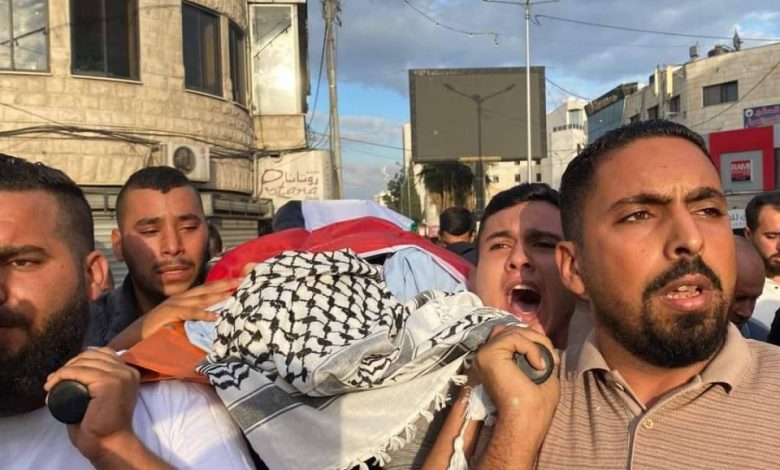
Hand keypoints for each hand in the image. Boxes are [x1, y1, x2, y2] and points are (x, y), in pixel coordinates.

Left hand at [44, 348, 139, 461]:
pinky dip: (61, 375)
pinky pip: (78, 371)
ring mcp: (120, 376)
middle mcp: (128, 371)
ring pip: (84, 362)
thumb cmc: (102, 426)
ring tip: (50, 385)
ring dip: (62, 371)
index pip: (103, 354)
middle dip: (70, 364)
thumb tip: (72, 371)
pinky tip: (52, 384)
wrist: (109, 443)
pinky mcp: (108, 383)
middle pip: (93, 354)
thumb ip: (96, 383)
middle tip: (53, 380)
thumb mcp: (103, 397)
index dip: (80, 360)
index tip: (64, 374)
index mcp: (129, 373)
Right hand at [138, 277, 242, 336]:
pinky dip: (202, 314)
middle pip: (206, 289)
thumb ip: (193, 321)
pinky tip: (214, 317)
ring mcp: (173, 305)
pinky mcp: (168, 314)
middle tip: (243, 281)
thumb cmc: (156, 334)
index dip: (222, 285)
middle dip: (225, 284)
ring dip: (218, 295)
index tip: (239, 282)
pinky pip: (188, 313)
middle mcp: (180, 299)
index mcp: (183, 300)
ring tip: (234, 293)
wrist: (131, 339)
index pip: (206, 290)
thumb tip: (213, 324)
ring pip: (200, 298)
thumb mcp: (178, 324)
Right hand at [471, 325, 559, 469]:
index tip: (548, 353)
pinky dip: (531, 348)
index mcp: (495, 360)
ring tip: (545, 363)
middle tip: (550, 357)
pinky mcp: (488, 354)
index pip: (508, 334)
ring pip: (513, 331)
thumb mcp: (541, 368)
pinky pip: (513, 338)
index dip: (529, 336)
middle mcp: (486, 355)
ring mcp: (484, 354)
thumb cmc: (535, 404)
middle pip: (509, 328)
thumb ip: (537, 347)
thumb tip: (537, 325)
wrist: (526, 419)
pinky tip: (538, 365)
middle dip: (533, 337)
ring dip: (536, 342)